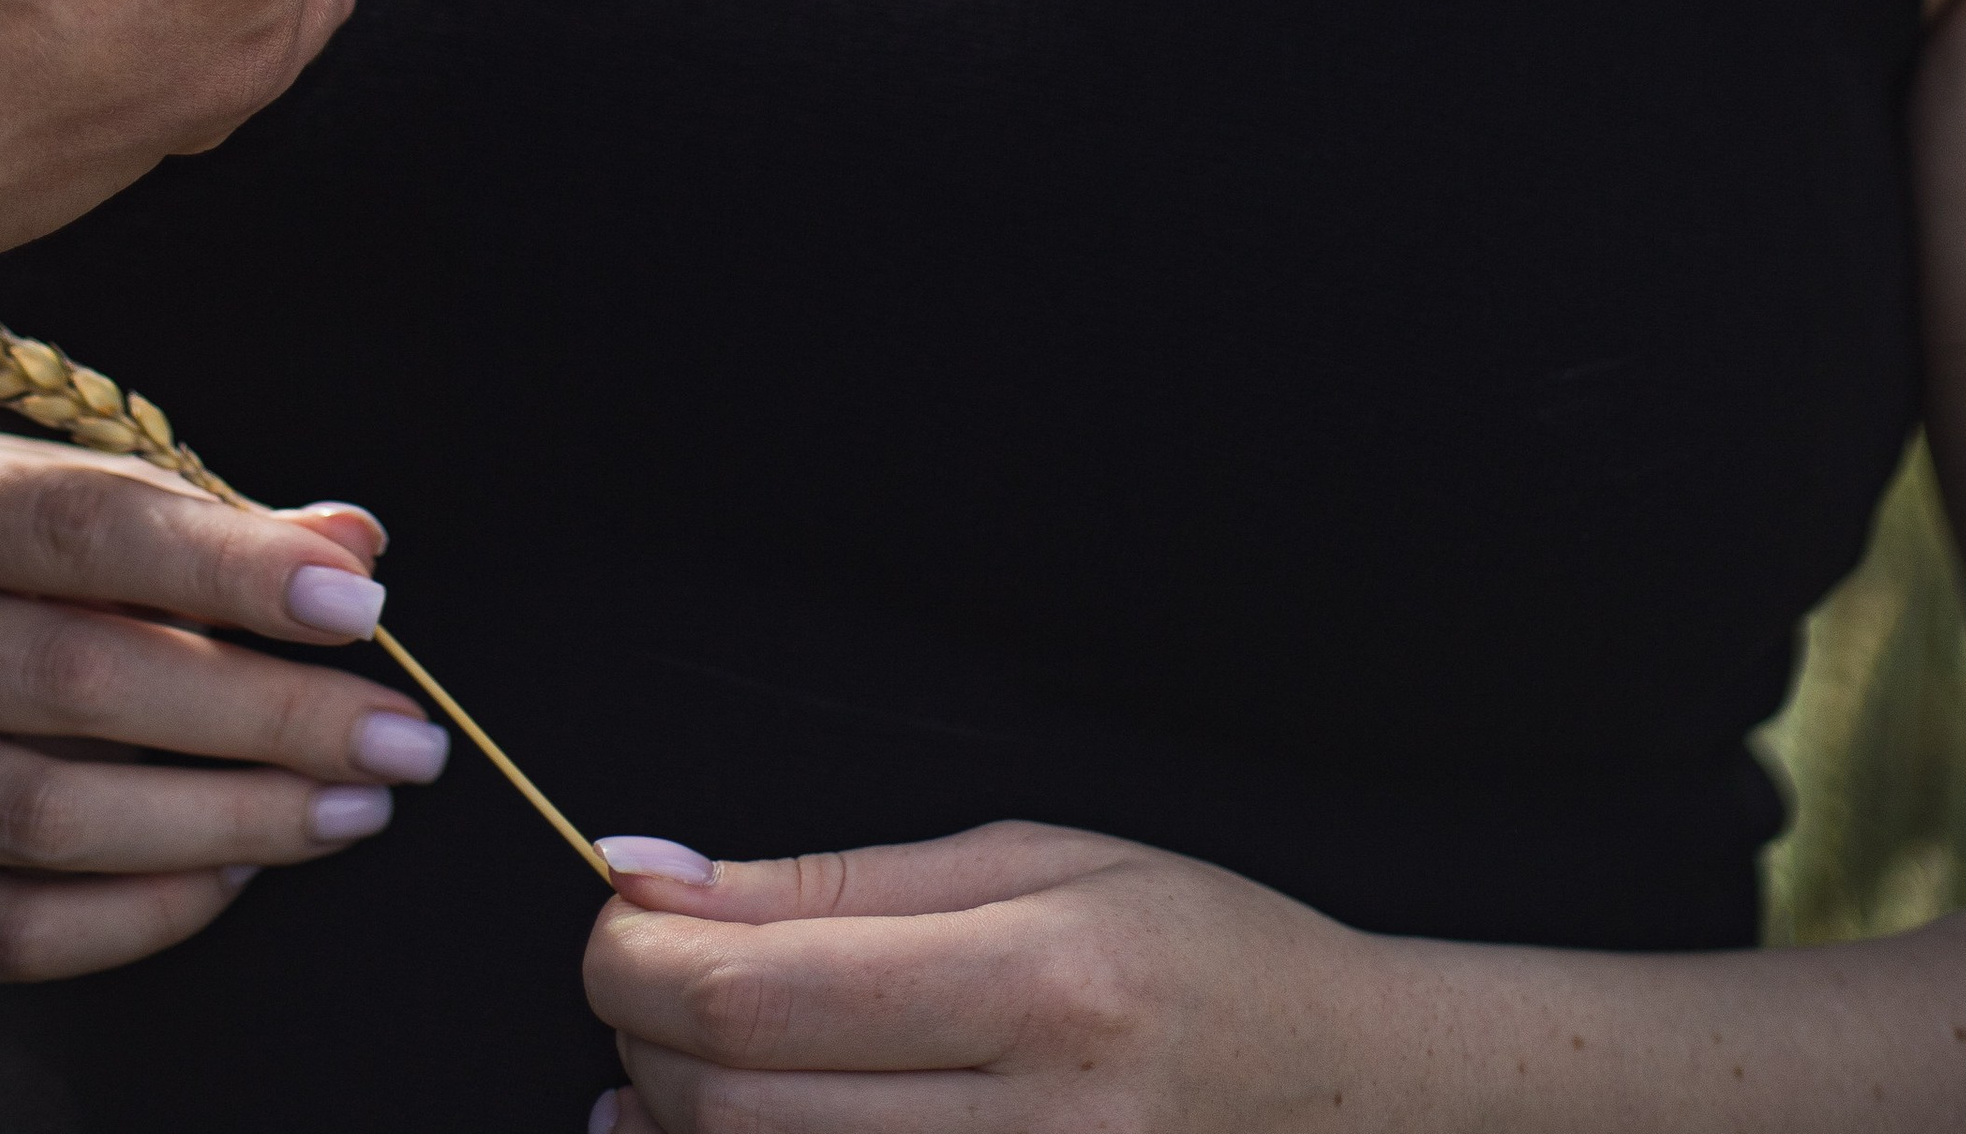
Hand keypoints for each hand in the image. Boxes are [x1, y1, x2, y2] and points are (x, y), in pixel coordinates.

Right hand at [0, 428, 448, 980]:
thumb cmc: (3, 540)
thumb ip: (215, 520)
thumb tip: (353, 551)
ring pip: (40, 815)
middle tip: (398, 740)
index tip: (358, 608)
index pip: (80, 526)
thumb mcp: (84, 490)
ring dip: (223, 820)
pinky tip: (236, 875)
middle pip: (71, 679)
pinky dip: (135, 913)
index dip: (228, 568)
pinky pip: (0, 934)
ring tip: (348, 807)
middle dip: (262, 714)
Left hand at [586, 821, 1405, 1130]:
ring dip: (672, 1122)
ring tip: (671, 1061)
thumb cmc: (1201, 955)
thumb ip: (838, 883)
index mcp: (1040, 986)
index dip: (636, 957)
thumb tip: (662, 879)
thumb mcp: (1036, 859)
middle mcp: (1036, 1129)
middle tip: (640, 974)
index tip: (613, 913)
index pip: (758, 996)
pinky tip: (734, 1132)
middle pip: (736, 1108)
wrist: (1352, 1093)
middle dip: (640, 1035)